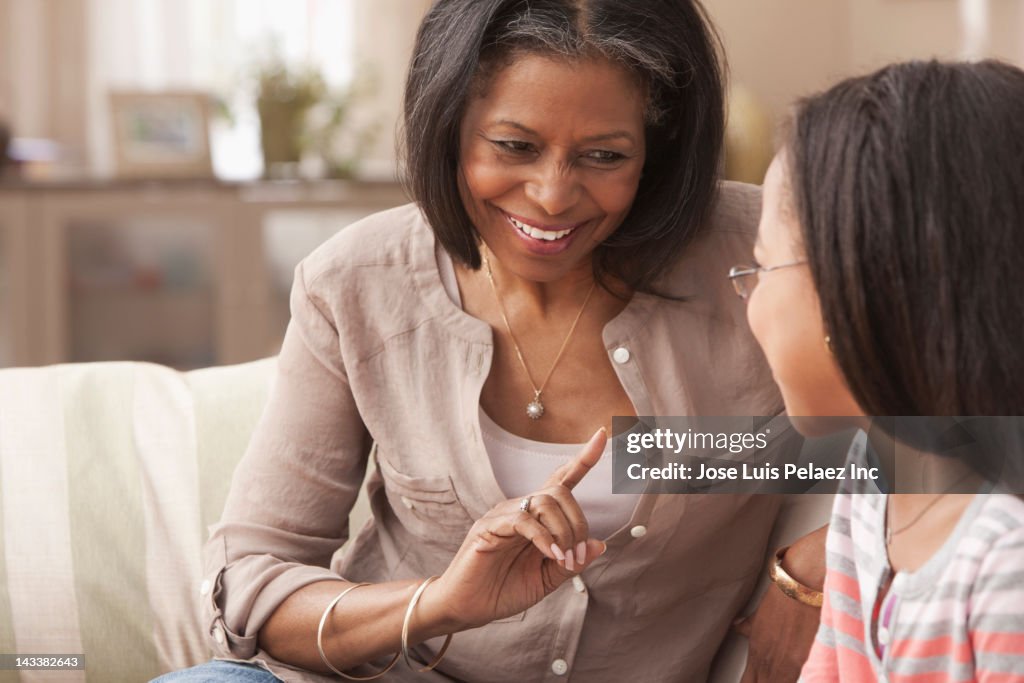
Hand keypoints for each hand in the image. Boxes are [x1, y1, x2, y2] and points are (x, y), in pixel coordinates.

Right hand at [432, 428, 607, 629]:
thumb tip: (601, 544)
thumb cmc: (503, 590)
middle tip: (576, 557)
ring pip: (545, 502)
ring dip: (564, 533)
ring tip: (563, 561)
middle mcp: (520, 509)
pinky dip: (544, 539)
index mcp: (536, 518)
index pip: (562, 479)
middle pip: (560, 492)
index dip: (583, 458)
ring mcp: (502, 515)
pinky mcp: (489, 527)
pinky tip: (550, 556)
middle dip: (578, 524)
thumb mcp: (547, 578)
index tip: (601, 434)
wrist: (467, 609)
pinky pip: (523, 521)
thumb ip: (572, 561)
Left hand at [735, 525, 826, 682]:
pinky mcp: (810, 664)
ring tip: (786, 675)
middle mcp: (770, 664)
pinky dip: (806, 680)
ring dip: (781, 681)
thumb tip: (737, 627)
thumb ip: (749, 626)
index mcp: (757, 653)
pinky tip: (807, 677)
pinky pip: (806, 682)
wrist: (804, 583)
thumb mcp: (760, 613)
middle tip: (772, 678)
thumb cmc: (783, 596)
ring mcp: (789, 667)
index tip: (756, 682)